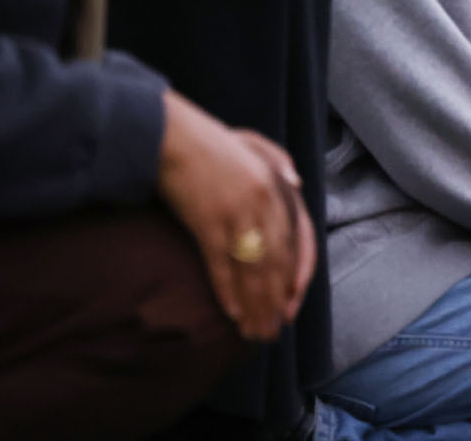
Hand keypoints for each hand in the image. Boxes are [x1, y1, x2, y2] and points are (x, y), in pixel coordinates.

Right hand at [157, 91, 308, 341]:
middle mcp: (265, 204)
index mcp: (279, 186)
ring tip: (254, 332)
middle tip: (271, 332)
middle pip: (276, 263)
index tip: (292, 303)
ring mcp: (237, 215)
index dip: (297, 276)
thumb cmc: (211, 142)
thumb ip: (279, 161)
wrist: (170, 137)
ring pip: (252, 270)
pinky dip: (228, 291)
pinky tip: (232, 313)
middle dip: (274, 302)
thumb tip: (297, 182)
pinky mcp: (207, 224)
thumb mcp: (253, 143)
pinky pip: (221, 265)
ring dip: (254, 305)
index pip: (300, 241)